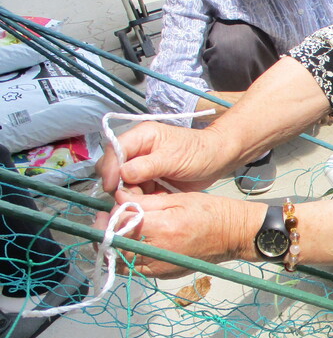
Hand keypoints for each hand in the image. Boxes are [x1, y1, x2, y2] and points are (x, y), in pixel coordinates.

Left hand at [94, 190, 261, 278]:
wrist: (234, 235)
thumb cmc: (210, 211)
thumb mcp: (177, 199)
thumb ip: (144, 202)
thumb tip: (117, 198)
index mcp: (162, 229)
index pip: (119, 228)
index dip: (106, 219)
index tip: (103, 211)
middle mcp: (158, 253)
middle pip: (115, 250)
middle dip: (104, 236)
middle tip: (105, 222)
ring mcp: (161, 268)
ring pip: (121, 264)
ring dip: (112, 249)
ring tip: (115, 234)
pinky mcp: (164, 275)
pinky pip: (135, 270)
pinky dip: (127, 258)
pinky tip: (132, 245)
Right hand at [97, 122, 236, 194]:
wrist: (218, 161)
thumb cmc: (198, 152)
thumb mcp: (173, 158)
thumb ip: (147, 166)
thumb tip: (122, 174)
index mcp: (141, 136)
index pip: (114, 149)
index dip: (109, 168)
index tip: (112, 186)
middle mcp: (138, 150)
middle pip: (113, 167)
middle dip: (119, 183)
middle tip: (132, 197)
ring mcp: (143, 166)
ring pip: (123, 183)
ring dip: (131, 194)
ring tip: (147, 200)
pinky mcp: (150, 180)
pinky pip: (137, 192)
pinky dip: (142, 199)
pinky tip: (155, 200)